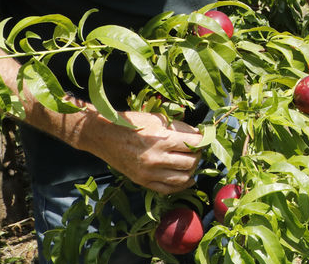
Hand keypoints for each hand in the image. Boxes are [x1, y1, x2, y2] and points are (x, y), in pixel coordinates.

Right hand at [87, 111, 203, 193]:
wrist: (103, 135)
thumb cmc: (132, 123)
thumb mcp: (158, 119)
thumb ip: (180, 127)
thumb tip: (199, 135)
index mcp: (162, 139)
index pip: (194, 144)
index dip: (203, 141)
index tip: (205, 138)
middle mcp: (156, 158)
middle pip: (191, 162)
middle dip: (198, 155)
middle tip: (197, 150)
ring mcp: (149, 173)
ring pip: (182, 178)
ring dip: (191, 171)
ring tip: (191, 162)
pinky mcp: (142, 181)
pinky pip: (167, 189)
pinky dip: (180, 185)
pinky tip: (187, 179)